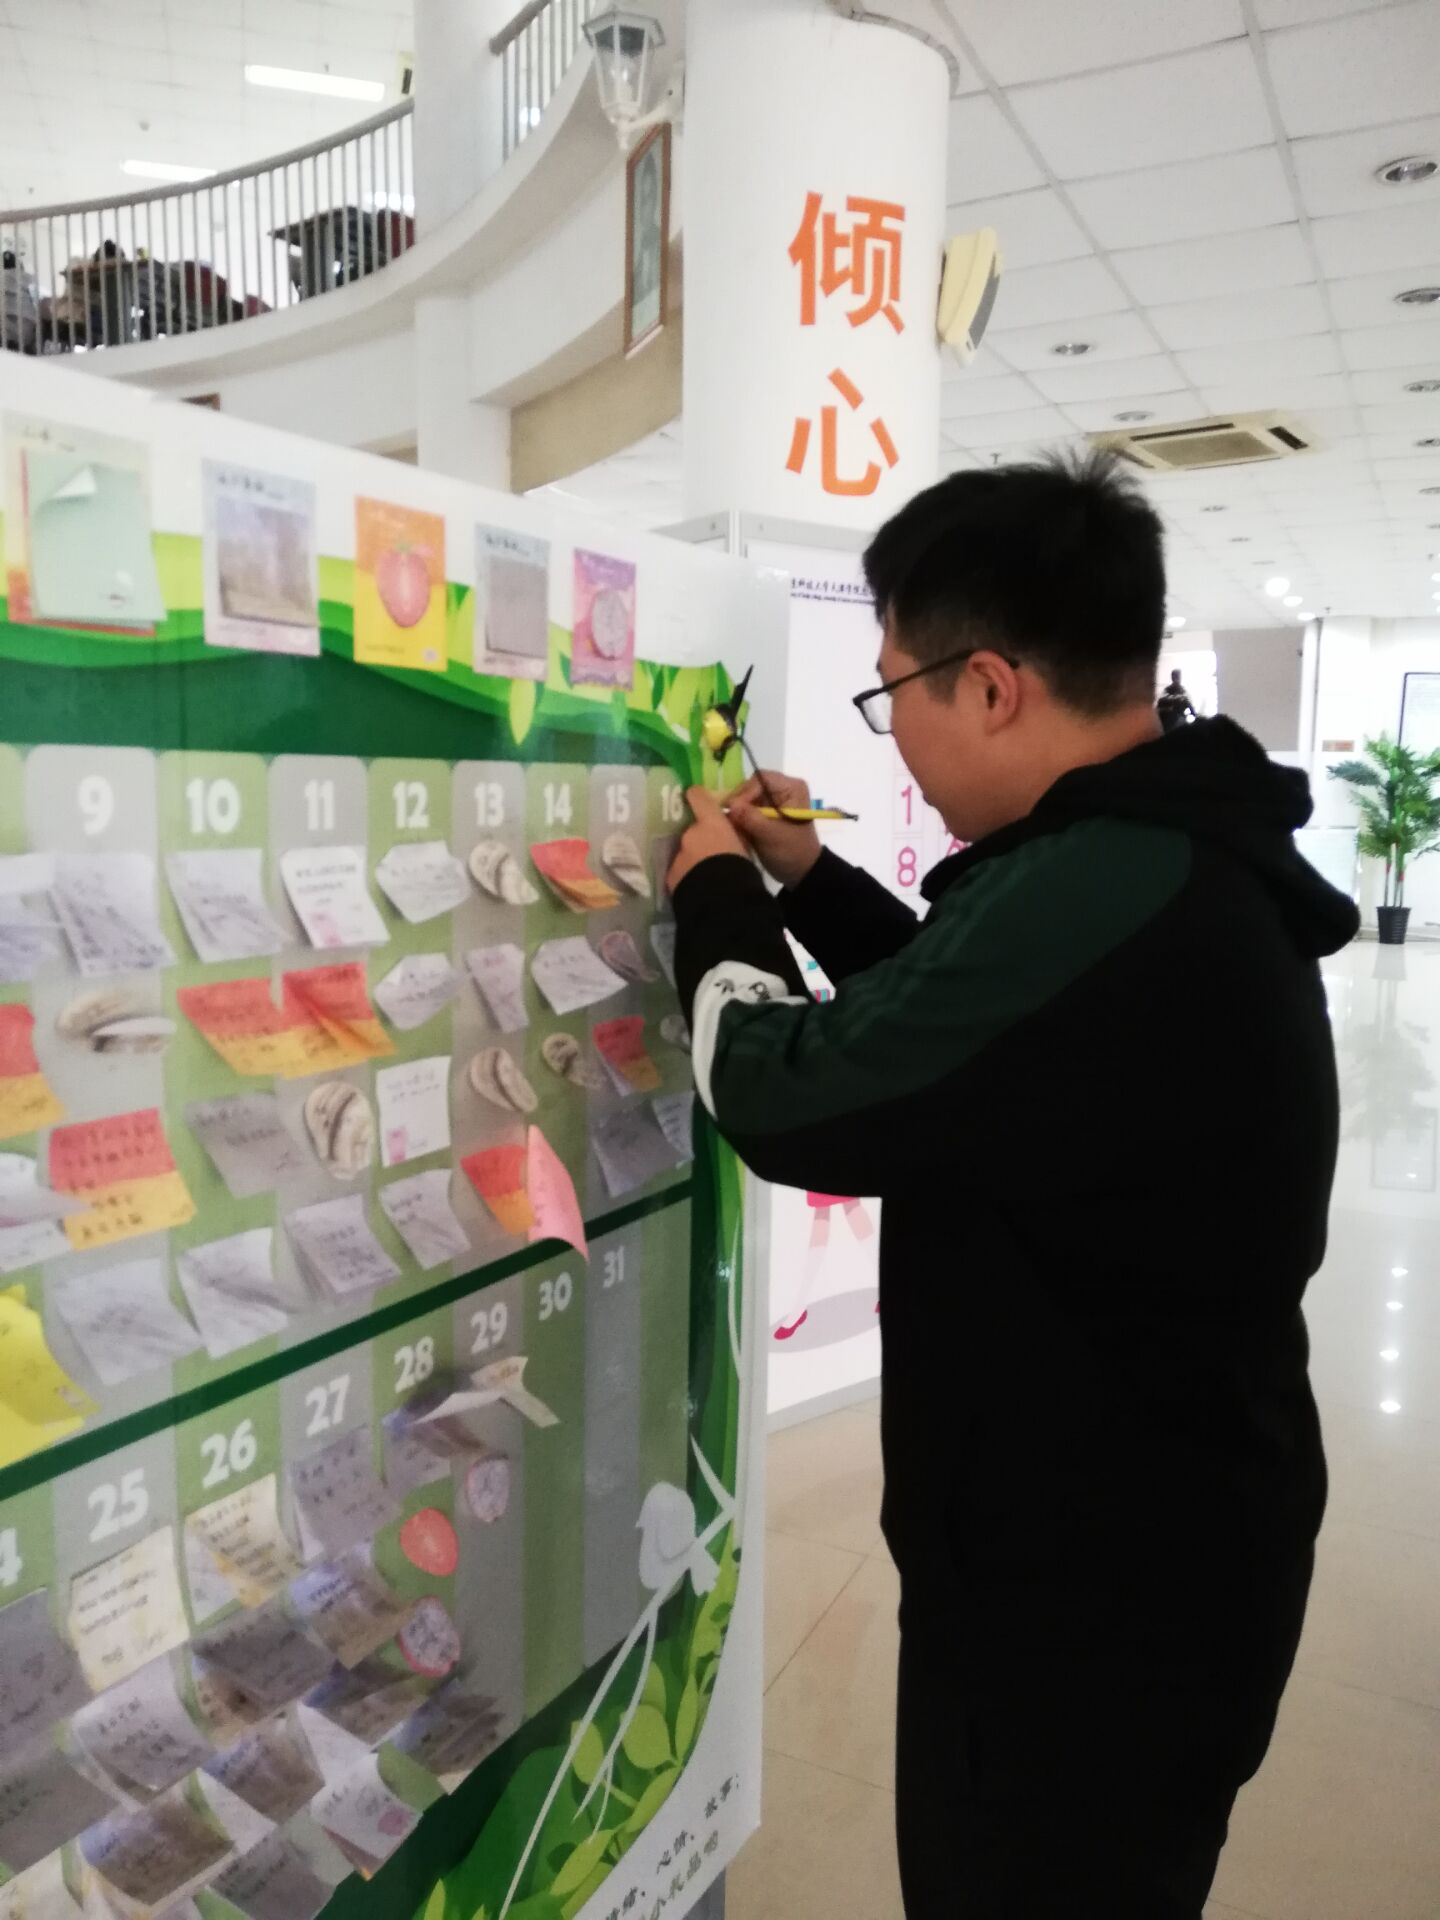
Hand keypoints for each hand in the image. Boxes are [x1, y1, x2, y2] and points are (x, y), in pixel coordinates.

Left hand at [667, 786, 748, 891]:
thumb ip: (735, 836)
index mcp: (712, 824)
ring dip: (693, 859)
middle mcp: (690, 835)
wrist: (724, 902)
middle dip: (701, 840)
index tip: (695, 795)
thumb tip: (731, 831)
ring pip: (685, 852)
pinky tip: (698, 889)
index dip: (697, 795)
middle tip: (714, 855)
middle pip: (693, 831)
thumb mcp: (745, 848)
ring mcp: (678, 856)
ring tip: (707, 876)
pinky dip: (687, 876)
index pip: (698, 797)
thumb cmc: (742, 871)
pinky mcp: (671, 876)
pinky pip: (680, 871)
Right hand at [725, 771, 822, 888]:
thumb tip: (730, 805)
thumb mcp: (772, 835)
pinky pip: (744, 810)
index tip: (735, 810)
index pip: (761, 779)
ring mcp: (770, 801)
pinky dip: (738, 819)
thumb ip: (752, 818)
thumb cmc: (793, 851)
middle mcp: (781, 789)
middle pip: (749, 787)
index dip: (746, 792)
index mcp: (791, 788)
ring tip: (731, 826)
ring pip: (744, 799)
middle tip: (729, 819)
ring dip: (737, 813)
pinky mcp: (762, 812)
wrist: (800, 871)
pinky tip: (735, 830)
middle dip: (739, 803)